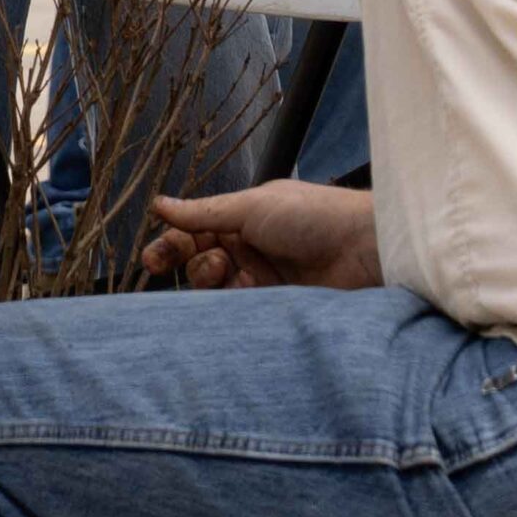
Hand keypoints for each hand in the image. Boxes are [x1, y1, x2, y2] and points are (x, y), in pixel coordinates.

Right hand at [138, 179, 381, 292]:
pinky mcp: (274, 309)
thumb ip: (203, 212)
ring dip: (213, 282)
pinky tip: (241, 295)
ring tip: (229, 275)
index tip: (151, 261)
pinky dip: (230, 306)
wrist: (365, 251)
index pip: (193, 233)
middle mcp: (249, 249)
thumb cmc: (315, 217)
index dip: (171, 246)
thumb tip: (160, 204)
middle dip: (193, 265)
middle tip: (209, 265)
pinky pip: (238, 312)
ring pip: (215, 291)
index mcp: (243, 218)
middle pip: (199, 264)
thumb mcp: (252, 206)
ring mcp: (262, 280)